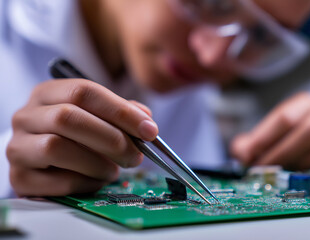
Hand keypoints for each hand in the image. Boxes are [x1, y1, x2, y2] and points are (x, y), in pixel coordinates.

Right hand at [7, 79, 157, 196]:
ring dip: (97, 163)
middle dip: (112, 139)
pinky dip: (85, 183)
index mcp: (48, 93)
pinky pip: (56, 181)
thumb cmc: (72, 135)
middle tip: (136, 156)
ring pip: (57, 148)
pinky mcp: (20, 178)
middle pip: (68, 118)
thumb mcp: (94, 115)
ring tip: (113, 170)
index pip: (84, 92)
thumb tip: (146, 120)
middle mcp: (27, 116)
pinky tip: (96, 181)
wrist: (37, 159)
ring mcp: (18, 147)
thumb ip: (120, 114)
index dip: (121, 111)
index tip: (149, 130)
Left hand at [231, 92, 309, 169]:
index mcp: (302, 102)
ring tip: (286, 171)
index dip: (265, 139)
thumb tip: (241, 153)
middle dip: (284, 153)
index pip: (284, 117)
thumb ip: (250, 143)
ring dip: (304, 162)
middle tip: (266, 168)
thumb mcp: (269, 136)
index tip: (249, 156)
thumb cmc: (295, 135)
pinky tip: (307, 170)